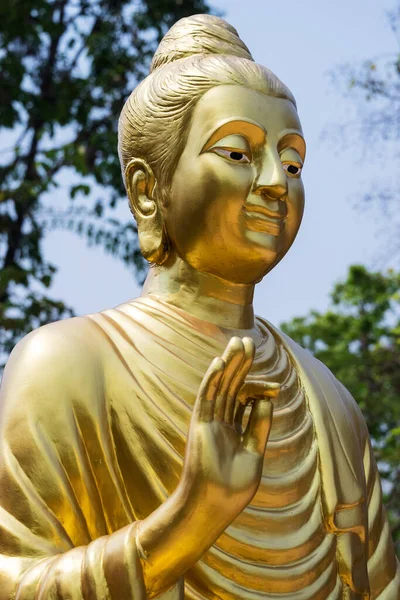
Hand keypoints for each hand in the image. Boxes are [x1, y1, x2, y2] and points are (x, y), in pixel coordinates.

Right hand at [180, 336, 279, 528]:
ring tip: (238, 342)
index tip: (277, 386)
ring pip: (220, 385)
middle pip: (231, 385)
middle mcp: (219, 421)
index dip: (258, 387)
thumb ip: (258, 425)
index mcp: (232, 428)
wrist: (214, 504)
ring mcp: (209, 421)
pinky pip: (206, 396)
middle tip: (248, 341)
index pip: (244, 398)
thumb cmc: (233, 486)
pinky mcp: (199, 423)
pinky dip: (212, 378)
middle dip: (240, 364)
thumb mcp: (255, 452)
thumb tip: (266, 399)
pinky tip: (220, 362)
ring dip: (228, 364)